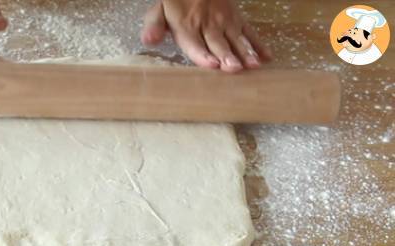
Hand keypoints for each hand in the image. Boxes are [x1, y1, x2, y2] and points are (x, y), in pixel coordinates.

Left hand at [141, 0, 271, 71]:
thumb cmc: (176, 2)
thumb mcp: (159, 11)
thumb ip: (154, 26)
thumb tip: (149, 40)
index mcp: (186, 27)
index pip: (194, 44)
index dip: (203, 55)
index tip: (212, 64)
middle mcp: (207, 26)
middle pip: (218, 44)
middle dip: (227, 57)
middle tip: (234, 69)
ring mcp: (224, 22)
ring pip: (236, 39)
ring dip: (245, 52)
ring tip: (253, 65)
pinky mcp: (236, 19)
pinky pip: (248, 31)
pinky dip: (258, 44)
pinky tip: (266, 57)